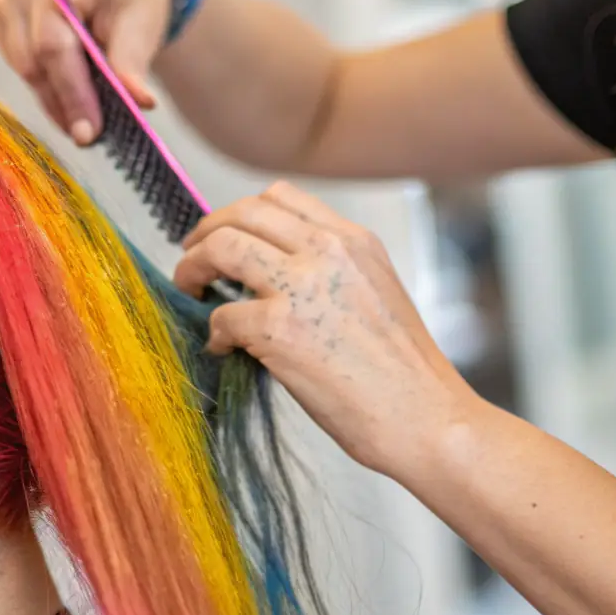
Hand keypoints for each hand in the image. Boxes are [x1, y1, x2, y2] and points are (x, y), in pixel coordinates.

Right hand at [0, 0, 180, 144]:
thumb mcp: (146, 23)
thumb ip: (133, 63)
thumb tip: (138, 102)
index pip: (57, 36)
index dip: (70, 89)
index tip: (88, 130)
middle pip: (34, 53)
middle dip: (62, 101)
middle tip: (87, 133)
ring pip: (21, 62)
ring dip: (50, 96)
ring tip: (80, 114)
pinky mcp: (0, 8)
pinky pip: (12, 58)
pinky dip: (39, 81)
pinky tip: (64, 87)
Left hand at [174, 182, 481, 477]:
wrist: (425, 417)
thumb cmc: (402, 372)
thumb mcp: (375, 291)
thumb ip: (328, 269)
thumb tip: (266, 271)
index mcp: (353, 240)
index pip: (280, 197)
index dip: (240, 213)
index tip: (224, 235)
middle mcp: (328, 251)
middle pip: (242, 213)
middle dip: (206, 233)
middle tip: (191, 258)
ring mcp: (302, 287)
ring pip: (221, 248)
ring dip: (193, 268)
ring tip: (190, 291)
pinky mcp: (279, 330)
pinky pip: (222, 316)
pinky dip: (214, 333)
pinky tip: (224, 349)